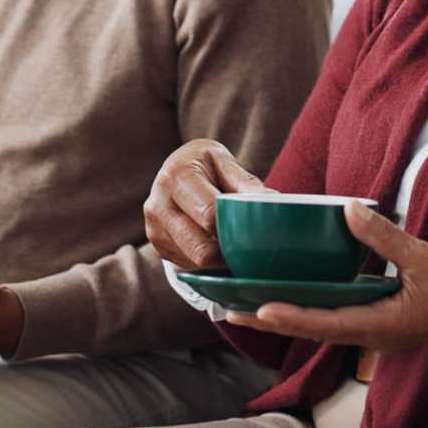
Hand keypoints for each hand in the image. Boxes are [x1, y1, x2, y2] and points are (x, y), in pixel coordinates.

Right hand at [144, 138, 273, 269]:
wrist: (173, 168)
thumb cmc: (204, 164)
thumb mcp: (223, 162)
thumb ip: (245, 184)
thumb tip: (273, 203)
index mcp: (176, 177)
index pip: (209, 214)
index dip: (234, 227)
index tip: (256, 232)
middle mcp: (157, 204)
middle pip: (201, 249)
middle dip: (229, 252)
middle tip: (251, 249)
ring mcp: (154, 229)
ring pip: (196, 262)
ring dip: (219, 259)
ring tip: (235, 245)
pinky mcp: (157, 246)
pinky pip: (188, 265)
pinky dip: (207, 261)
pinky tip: (215, 244)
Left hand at [225, 201, 427, 351]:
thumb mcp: (423, 256)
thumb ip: (382, 236)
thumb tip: (347, 210)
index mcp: (383, 324)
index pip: (327, 323)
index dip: (293, 317)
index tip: (259, 310)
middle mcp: (374, 333)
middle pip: (314, 328)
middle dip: (274, 320)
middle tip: (230, 311)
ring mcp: (378, 328)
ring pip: (324, 323)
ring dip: (288, 314)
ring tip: (248, 304)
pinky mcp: (383, 319)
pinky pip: (339, 315)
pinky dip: (312, 306)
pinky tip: (296, 292)